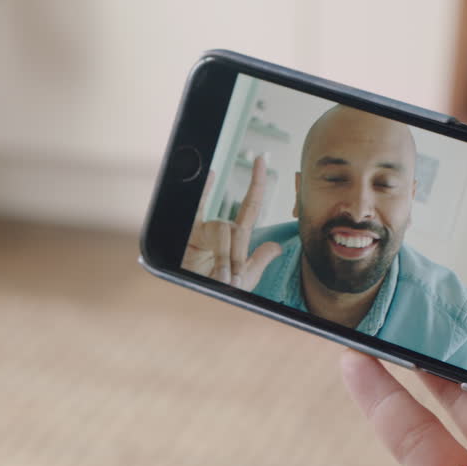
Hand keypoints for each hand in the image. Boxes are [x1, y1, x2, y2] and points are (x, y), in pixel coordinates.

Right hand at [181, 153, 281, 290]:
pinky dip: (205, 193)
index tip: (262, 160)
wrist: (193, 305)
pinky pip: (197, 211)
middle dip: (238, 255)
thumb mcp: (245, 281)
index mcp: (236, 241)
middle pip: (238, 230)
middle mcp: (220, 232)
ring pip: (223, 231)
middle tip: (232, 278)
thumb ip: (259, 262)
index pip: (249, 207)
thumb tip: (276, 245)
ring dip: (225, 257)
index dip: (257, 184)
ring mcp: (204, 231)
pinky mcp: (190, 234)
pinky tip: (212, 175)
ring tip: (219, 276)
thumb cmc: (218, 293)